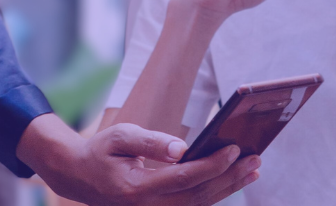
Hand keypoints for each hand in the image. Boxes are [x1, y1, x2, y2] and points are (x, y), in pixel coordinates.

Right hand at [18, 114, 259, 205]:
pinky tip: (231, 179)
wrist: (80, 177)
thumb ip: (151, 143)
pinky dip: (214, 192)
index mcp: (137, 189)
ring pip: (199, 205)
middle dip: (230, 179)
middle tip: (256, 160)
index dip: (211, 165)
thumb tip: (182, 148)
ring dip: (228, 187)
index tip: (234, 148)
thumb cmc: (102, 152)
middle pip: (199, 197)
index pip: (184, 178)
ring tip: (253, 169)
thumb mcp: (121, 137)